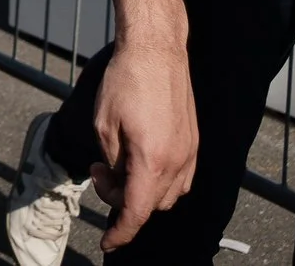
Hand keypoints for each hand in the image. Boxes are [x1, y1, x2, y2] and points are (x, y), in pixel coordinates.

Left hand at [89, 35, 198, 249]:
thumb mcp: (103, 125)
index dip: (120, 233)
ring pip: (168, 195)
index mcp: (152, 160)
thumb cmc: (125, 81)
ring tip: (115, 163)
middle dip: (122, 200)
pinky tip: (139, 161)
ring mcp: (190, 153)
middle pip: (151, 205)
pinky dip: (159, 181)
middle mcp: (178, 162)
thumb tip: (117, 182)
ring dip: (142, 191)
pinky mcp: (194, 142)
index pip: (136, 212)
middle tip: (100, 172)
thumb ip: (112, 164)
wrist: (156, 50)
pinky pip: (180, 178)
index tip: (107, 244)